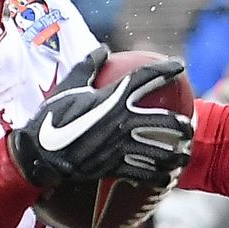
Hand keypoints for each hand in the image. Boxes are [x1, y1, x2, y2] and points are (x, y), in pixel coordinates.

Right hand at [4, 46, 193, 189]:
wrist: (39, 154)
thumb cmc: (51, 118)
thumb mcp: (68, 87)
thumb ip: (88, 66)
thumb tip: (102, 49)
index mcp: (113, 98)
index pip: (146, 78)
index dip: (165, 70)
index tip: (180, 66)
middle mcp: (122, 121)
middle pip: (164, 120)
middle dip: (181, 125)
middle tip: (188, 127)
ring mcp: (120, 145)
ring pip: (159, 150)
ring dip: (176, 154)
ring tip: (184, 156)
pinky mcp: (114, 166)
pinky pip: (143, 172)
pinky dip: (157, 175)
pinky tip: (166, 178)